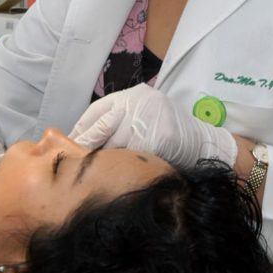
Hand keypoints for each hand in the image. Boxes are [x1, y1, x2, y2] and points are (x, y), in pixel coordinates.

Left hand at [69, 84, 236, 167]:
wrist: (204, 143)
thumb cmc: (168, 132)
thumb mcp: (142, 117)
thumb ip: (117, 123)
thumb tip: (80, 140)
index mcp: (132, 95)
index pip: (96, 112)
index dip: (81, 131)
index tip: (68, 146)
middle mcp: (139, 102)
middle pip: (101, 127)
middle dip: (87, 147)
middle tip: (71, 162)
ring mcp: (149, 119)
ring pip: (113, 146)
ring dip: (101, 162)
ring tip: (90, 174)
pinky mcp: (158, 138)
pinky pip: (131, 158)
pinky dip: (121, 169)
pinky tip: (113, 177)